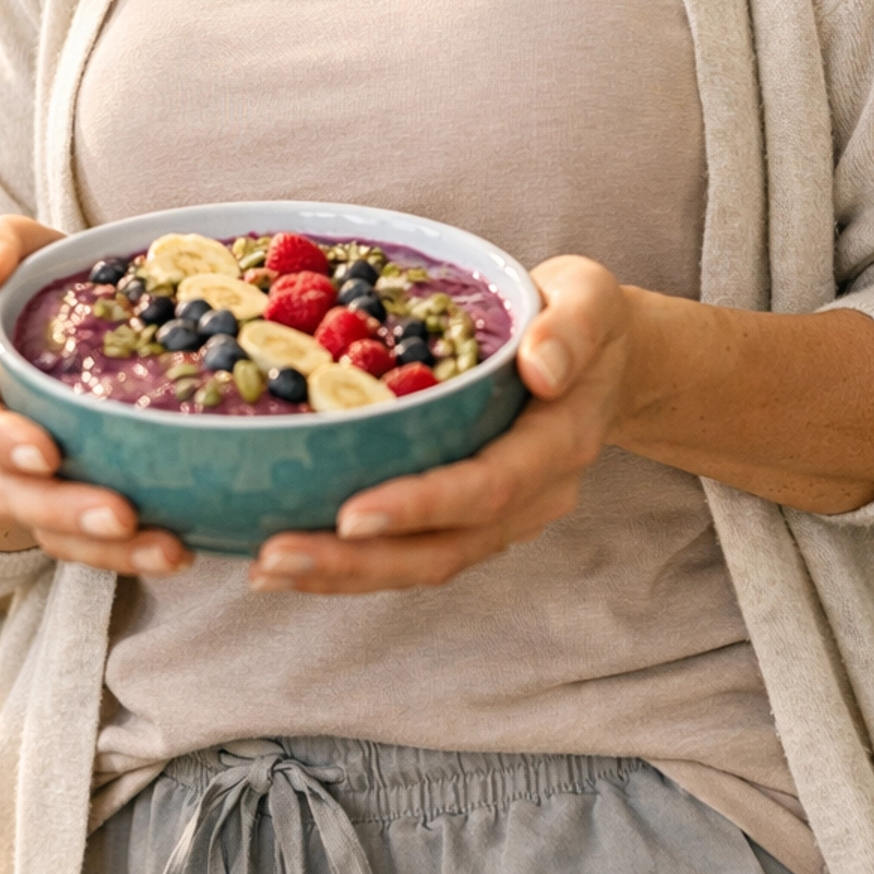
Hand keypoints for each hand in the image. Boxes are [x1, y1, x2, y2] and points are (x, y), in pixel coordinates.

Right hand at [0, 216, 192, 577]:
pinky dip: (133, 553)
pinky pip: (94, 542)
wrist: (48, 326)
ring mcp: (36, 482)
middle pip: (15, 493)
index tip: (45, 451)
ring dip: (110, 550)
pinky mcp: (78, 500)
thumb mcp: (11, 249)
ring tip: (169, 550)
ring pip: (56, 532)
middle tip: (121, 514)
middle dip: (66, 510)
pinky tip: (185, 548)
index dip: (1, 440)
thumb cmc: (30, 285)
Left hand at [249, 256, 632, 594]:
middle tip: (275, 556)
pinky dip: (354, 563)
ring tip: (267, 567)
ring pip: (424, 563)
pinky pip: (415, 552)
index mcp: (560, 442)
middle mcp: (534, 495)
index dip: (420, 506)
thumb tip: (541, 368)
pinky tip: (291, 556)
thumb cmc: (584, 318)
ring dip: (344, 575)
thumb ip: (573, 327)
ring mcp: (505, 516)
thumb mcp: (589, 298)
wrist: (607, 360)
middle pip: (445, 548)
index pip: (488, 487)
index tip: (352, 516)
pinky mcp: (473, 519)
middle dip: (358, 562)